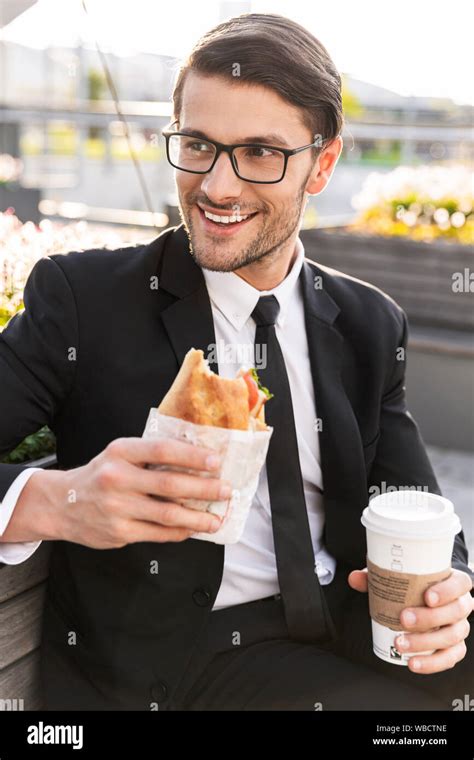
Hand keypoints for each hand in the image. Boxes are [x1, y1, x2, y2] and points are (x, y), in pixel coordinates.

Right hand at [17, 437, 230, 547]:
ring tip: (216, 519)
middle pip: (170, 484)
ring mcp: (118, 507)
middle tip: (226, 490)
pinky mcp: (119, 532)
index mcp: (121, 452)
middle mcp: (118, 478)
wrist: (61, 504)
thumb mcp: (120, 455)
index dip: (192, 455)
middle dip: (204, 488)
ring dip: (198, 517)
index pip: (162, 450)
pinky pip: (158, 533)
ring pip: (168, 514)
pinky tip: (192, 529)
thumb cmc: (101, 475)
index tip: (216, 461)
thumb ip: (151, 456)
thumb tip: (198, 460)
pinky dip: (180, 531)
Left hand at [348, 567, 472, 673]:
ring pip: (452, 637)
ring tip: (401, 643)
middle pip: (455, 612)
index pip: (460, 584)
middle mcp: (462, 605)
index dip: (447, 591)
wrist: (431, 598)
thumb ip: (380, 575)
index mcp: (455, 582)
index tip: (428, 597)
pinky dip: (432, 663)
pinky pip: (450, 658)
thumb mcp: (403, 575)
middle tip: (404, 619)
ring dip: (426, 643)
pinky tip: (413, 663)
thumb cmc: (419, 584)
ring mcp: (459, 626)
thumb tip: (354, 578)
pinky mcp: (455, 646)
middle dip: (429, 618)